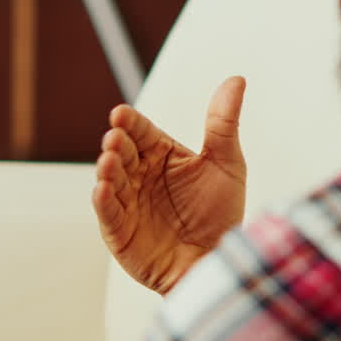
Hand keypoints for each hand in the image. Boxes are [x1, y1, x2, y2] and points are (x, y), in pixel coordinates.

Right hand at [93, 76, 246, 293]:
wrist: (217, 261)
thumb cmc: (221, 214)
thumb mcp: (227, 163)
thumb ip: (223, 123)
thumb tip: (236, 79)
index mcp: (160, 156)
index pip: (140, 132)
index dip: (130, 123)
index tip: (121, 114)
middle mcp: (139, 176)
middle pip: (122, 153)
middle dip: (117, 144)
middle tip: (116, 137)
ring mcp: (127, 203)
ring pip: (112, 180)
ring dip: (107, 169)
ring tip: (109, 160)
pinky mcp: (119, 231)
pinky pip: (108, 213)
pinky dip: (103, 201)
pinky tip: (103, 189)